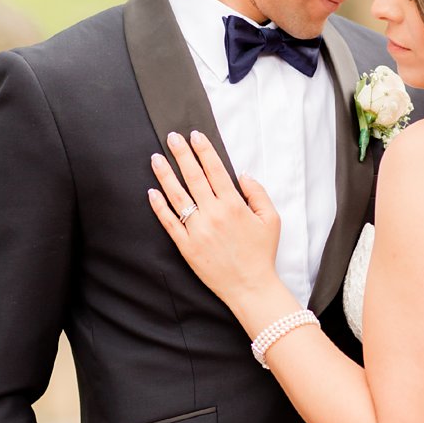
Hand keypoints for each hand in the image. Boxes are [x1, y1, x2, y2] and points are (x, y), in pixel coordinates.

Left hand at [147, 131, 282, 307]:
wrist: (250, 286)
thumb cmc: (261, 252)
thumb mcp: (271, 219)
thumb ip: (258, 194)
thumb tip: (242, 175)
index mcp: (234, 205)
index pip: (214, 170)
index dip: (204, 150)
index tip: (195, 135)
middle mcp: (213, 214)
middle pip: (193, 177)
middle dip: (181, 154)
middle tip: (171, 137)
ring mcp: (197, 230)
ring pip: (177, 196)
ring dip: (165, 175)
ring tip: (155, 158)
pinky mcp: (186, 245)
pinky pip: (169, 222)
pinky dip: (159, 206)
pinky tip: (152, 192)